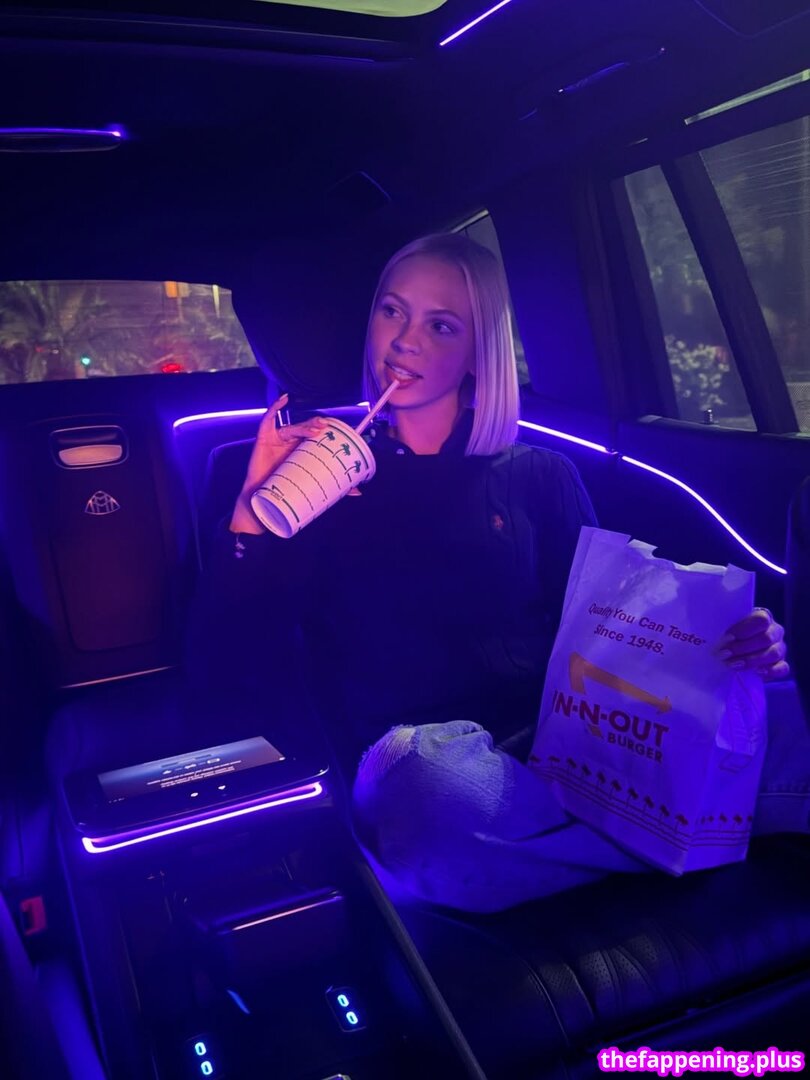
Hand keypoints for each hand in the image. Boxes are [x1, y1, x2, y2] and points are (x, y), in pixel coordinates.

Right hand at [230, 393, 327, 532]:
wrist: (262, 496)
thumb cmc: (283, 487)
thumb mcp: (308, 483)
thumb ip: (330, 483)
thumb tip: (357, 492)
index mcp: (302, 448)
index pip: (315, 435)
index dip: (326, 431)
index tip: (339, 431)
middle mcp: (291, 440)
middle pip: (305, 429)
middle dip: (316, 426)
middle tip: (327, 428)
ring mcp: (278, 437)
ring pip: (293, 427)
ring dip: (304, 427)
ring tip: (315, 430)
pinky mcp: (264, 436)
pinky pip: (268, 418)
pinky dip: (275, 407)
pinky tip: (283, 399)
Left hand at [717, 608, 788, 680]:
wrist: (735, 652)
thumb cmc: (729, 635)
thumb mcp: (726, 628)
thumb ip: (723, 628)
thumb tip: (712, 635)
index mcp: (762, 617)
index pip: (761, 620)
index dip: (744, 629)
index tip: (726, 637)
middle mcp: (774, 631)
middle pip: (766, 638)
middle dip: (743, 647)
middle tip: (724, 654)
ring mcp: (779, 648)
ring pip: (773, 653)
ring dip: (751, 660)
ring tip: (732, 664)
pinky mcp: (780, 664)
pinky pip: (782, 668)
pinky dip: (770, 671)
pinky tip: (756, 672)